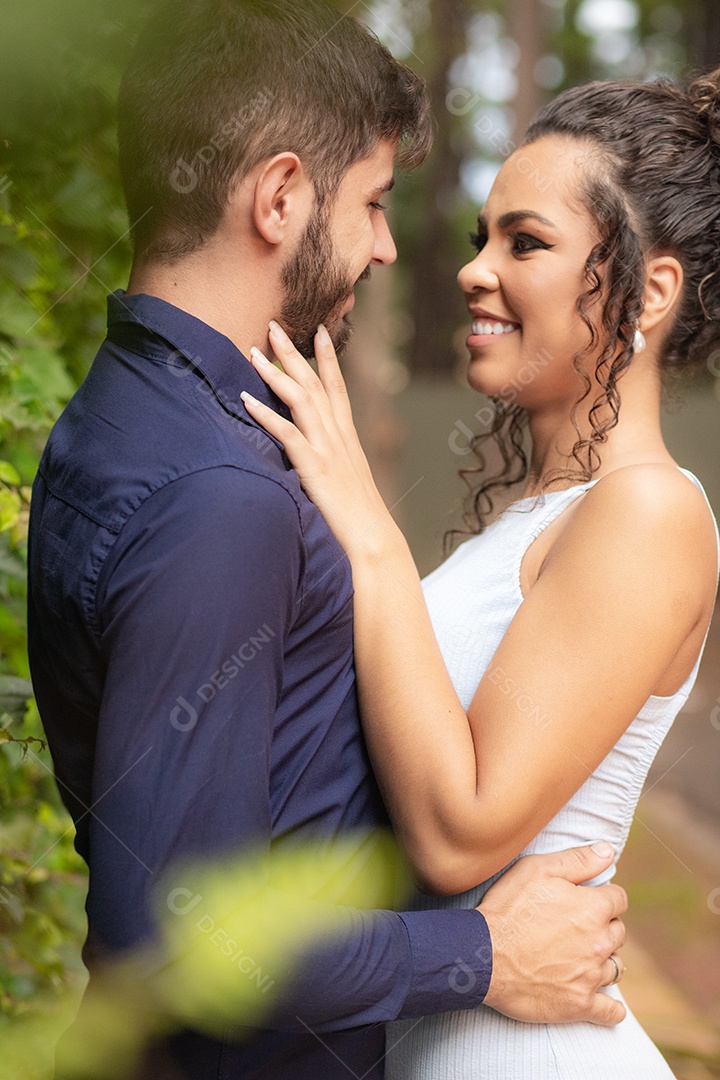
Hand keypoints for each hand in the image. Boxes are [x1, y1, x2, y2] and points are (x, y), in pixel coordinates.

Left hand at [242, 322, 392, 555]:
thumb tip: (319, 452)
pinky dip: (267, 414)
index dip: (327, 357)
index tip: (319, 329)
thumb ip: (333, 457)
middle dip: (294, 352)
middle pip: (315, 383)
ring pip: (301, 400)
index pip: (336, 386)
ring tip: (254, 351)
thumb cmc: (358, 514)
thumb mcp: (347, 477)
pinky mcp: (315, 468)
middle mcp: (338, 436)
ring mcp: (328, 449)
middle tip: (274, 325)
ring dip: (276, 373)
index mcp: (347, 436)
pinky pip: (288, 434)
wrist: (373, 538)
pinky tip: (248, 399)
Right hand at [480, 842, 626, 1025]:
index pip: (618, 899)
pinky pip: (611, 1012)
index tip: (588, 901)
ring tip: (587, 958)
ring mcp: (591, 976)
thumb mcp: (537, 869)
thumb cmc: (507, 908)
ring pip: (616, 968)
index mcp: (593, 908)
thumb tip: (608, 851)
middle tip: (580, 928)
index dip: (603, 897)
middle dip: (604, 927)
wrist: (482, 955)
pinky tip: (607, 1005)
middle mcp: (599, 942)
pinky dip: (612, 1010)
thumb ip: (578, 860)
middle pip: (619, 933)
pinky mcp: (579, 1004)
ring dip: (606, 961)